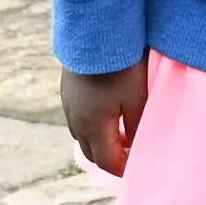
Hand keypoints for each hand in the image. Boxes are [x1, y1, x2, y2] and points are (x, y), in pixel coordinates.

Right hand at [60, 61, 147, 177]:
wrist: (93, 34)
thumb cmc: (120, 67)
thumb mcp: (137, 97)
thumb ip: (137, 125)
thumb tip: (135, 145)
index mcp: (94, 127)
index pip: (107, 162)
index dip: (123, 170)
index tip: (137, 168)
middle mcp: (77, 121)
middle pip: (92, 153)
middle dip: (110, 159)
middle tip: (130, 155)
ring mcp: (69, 106)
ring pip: (83, 136)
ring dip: (100, 142)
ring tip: (121, 134)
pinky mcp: (67, 92)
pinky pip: (78, 119)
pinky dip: (93, 126)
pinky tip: (108, 113)